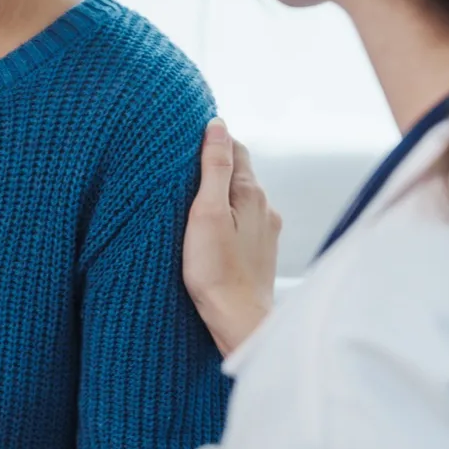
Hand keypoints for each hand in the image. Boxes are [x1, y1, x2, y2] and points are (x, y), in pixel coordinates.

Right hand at [183, 119, 280, 355]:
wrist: (239, 322)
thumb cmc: (216, 270)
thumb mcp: (206, 211)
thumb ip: (214, 167)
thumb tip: (218, 125)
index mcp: (251, 193)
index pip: (235, 148)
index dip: (212, 141)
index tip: (187, 142)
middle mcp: (265, 208)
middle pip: (239, 174)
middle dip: (215, 168)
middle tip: (183, 171)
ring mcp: (265, 232)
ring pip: (241, 200)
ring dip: (221, 196)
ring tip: (193, 204)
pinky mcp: (260, 253)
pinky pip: (243, 223)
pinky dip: (227, 219)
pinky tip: (211, 233)